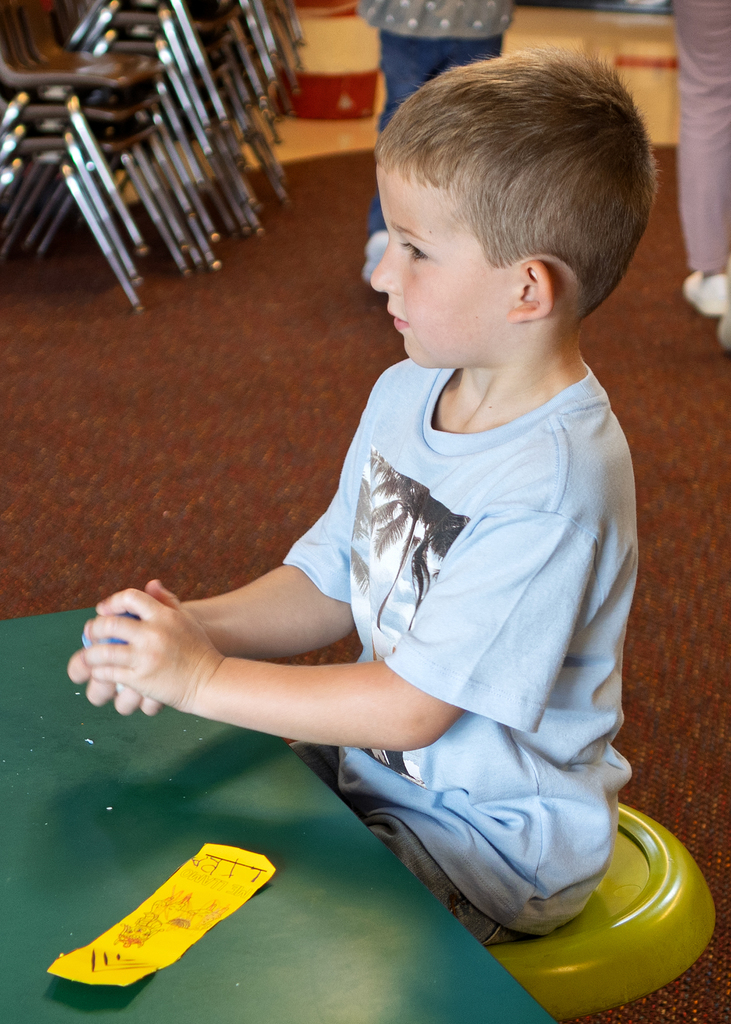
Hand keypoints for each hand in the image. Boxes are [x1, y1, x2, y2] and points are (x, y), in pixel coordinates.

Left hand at [67, 581, 223, 716]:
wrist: (211, 681)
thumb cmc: (199, 650)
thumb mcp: (186, 620)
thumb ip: (167, 601)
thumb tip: (151, 583)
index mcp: (165, 616)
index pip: (131, 598)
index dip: (113, 601)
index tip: (104, 610)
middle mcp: (154, 634)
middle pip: (110, 624)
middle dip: (95, 628)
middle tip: (91, 633)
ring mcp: (146, 657)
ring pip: (103, 652)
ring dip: (90, 654)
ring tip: (89, 656)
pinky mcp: (141, 679)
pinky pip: (109, 673)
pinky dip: (100, 672)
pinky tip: (101, 672)